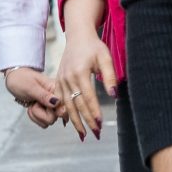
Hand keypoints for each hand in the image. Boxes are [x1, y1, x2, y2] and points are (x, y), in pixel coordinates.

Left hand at [6, 65, 64, 126]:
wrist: (15, 78)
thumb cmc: (22, 79)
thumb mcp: (31, 87)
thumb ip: (44, 96)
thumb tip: (58, 103)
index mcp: (57, 89)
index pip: (64, 107)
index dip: (54, 111)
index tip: (44, 105)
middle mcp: (58, 98)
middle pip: (55, 118)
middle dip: (40, 113)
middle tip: (34, 102)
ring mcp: (53, 106)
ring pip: (49, 122)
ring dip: (36, 115)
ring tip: (32, 103)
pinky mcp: (47, 111)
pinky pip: (44, 123)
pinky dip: (35, 117)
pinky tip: (32, 107)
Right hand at [56, 23, 116, 139]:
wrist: (78, 37)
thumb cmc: (94, 47)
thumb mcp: (105, 58)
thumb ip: (109, 76)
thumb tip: (113, 95)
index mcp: (80, 72)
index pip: (88, 97)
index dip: (94, 112)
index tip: (100, 124)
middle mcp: (68, 78)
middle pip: (77, 104)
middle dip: (86, 121)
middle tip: (96, 134)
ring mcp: (61, 80)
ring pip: (67, 105)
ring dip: (75, 121)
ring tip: (83, 134)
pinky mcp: (58, 81)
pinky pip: (59, 100)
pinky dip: (64, 112)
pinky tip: (69, 123)